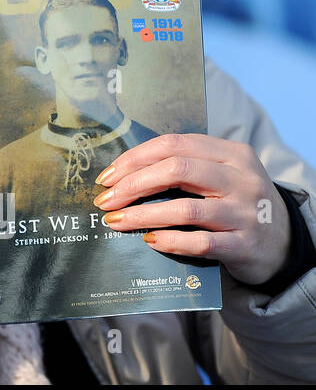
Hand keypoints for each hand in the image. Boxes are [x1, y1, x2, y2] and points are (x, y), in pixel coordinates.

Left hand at [94, 133, 292, 286]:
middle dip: (132, 184)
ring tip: (117, 221)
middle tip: (106, 200)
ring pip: (185, 208)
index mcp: (232, 153)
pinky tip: (149, 240)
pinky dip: (169, 241)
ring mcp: (246, 213)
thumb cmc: (235, 202)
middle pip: (176, 170)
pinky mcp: (245, 245)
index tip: (107, 176)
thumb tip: (122, 175)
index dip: (134, 159)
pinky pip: (200, 243)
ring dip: (143, 215)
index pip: (173, 144)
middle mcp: (242, 179)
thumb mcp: (219, 174)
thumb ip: (182, 167)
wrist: (283, 242)